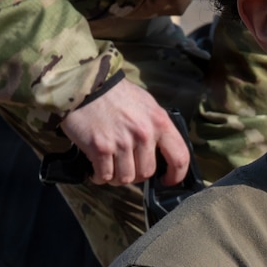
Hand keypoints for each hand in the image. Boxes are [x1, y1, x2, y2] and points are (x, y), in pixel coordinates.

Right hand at [59, 78, 189, 186]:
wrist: (86, 85)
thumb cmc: (116, 94)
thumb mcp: (147, 105)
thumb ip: (156, 127)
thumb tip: (161, 152)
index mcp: (159, 123)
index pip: (179, 157)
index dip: (176, 175)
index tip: (167, 180)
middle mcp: (143, 134)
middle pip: (147, 173)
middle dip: (136, 175)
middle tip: (127, 167)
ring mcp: (122, 142)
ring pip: (125, 178)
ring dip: (117, 177)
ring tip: (111, 167)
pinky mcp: (100, 148)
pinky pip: (105, 175)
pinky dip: (100, 177)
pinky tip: (97, 169)